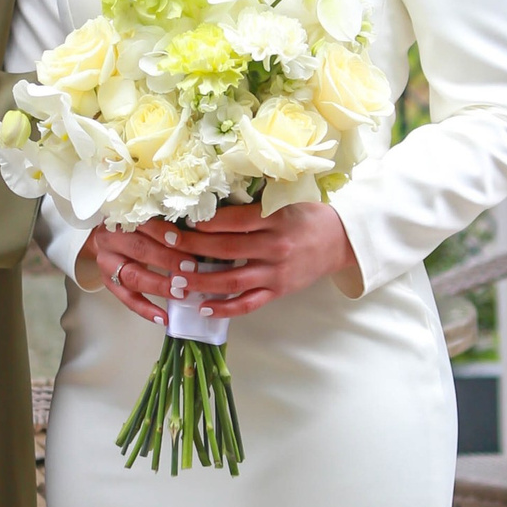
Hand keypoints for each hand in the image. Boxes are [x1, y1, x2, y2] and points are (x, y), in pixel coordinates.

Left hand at [80, 200, 359, 324]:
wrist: (341, 241)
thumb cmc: (307, 215)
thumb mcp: (285, 200)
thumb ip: (254, 202)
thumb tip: (213, 198)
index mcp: (275, 220)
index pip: (235, 221)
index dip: (207, 222)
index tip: (182, 220)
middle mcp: (275, 247)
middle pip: (226, 249)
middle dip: (192, 248)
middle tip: (165, 245)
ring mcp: (276, 273)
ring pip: (233, 280)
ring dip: (201, 281)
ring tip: (176, 281)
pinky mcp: (278, 291)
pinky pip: (249, 303)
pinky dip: (225, 308)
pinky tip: (203, 308)